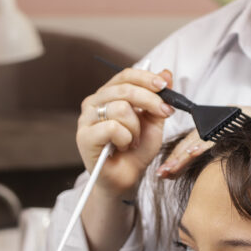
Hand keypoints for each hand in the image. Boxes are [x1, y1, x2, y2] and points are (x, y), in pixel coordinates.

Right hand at [77, 66, 174, 197]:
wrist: (127, 178)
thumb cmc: (137, 150)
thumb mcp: (154, 122)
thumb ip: (158, 99)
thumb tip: (166, 72)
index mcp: (109, 94)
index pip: (126, 75)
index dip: (147, 78)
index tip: (165, 86)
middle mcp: (94, 102)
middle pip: (125, 89)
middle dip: (150, 101)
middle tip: (164, 113)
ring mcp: (86, 119)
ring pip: (120, 108)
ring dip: (136, 128)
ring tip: (133, 140)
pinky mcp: (84, 136)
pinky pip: (113, 127)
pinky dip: (125, 139)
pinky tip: (122, 147)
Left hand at [155, 105, 250, 178]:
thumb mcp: (246, 154)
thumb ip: (227, 160)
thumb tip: (209, 180)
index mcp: (224, 128)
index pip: (194, 142)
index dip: (179, 157)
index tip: (166, 173)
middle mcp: (225, 120)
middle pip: (192, 139)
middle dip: (176, 158)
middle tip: (162, 174)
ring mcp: (232, 118)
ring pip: (200, 136)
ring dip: (183, 154)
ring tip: (169, 170)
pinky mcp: (239, 117)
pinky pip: (217, 133)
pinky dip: (202, 145)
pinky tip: (190, 155)